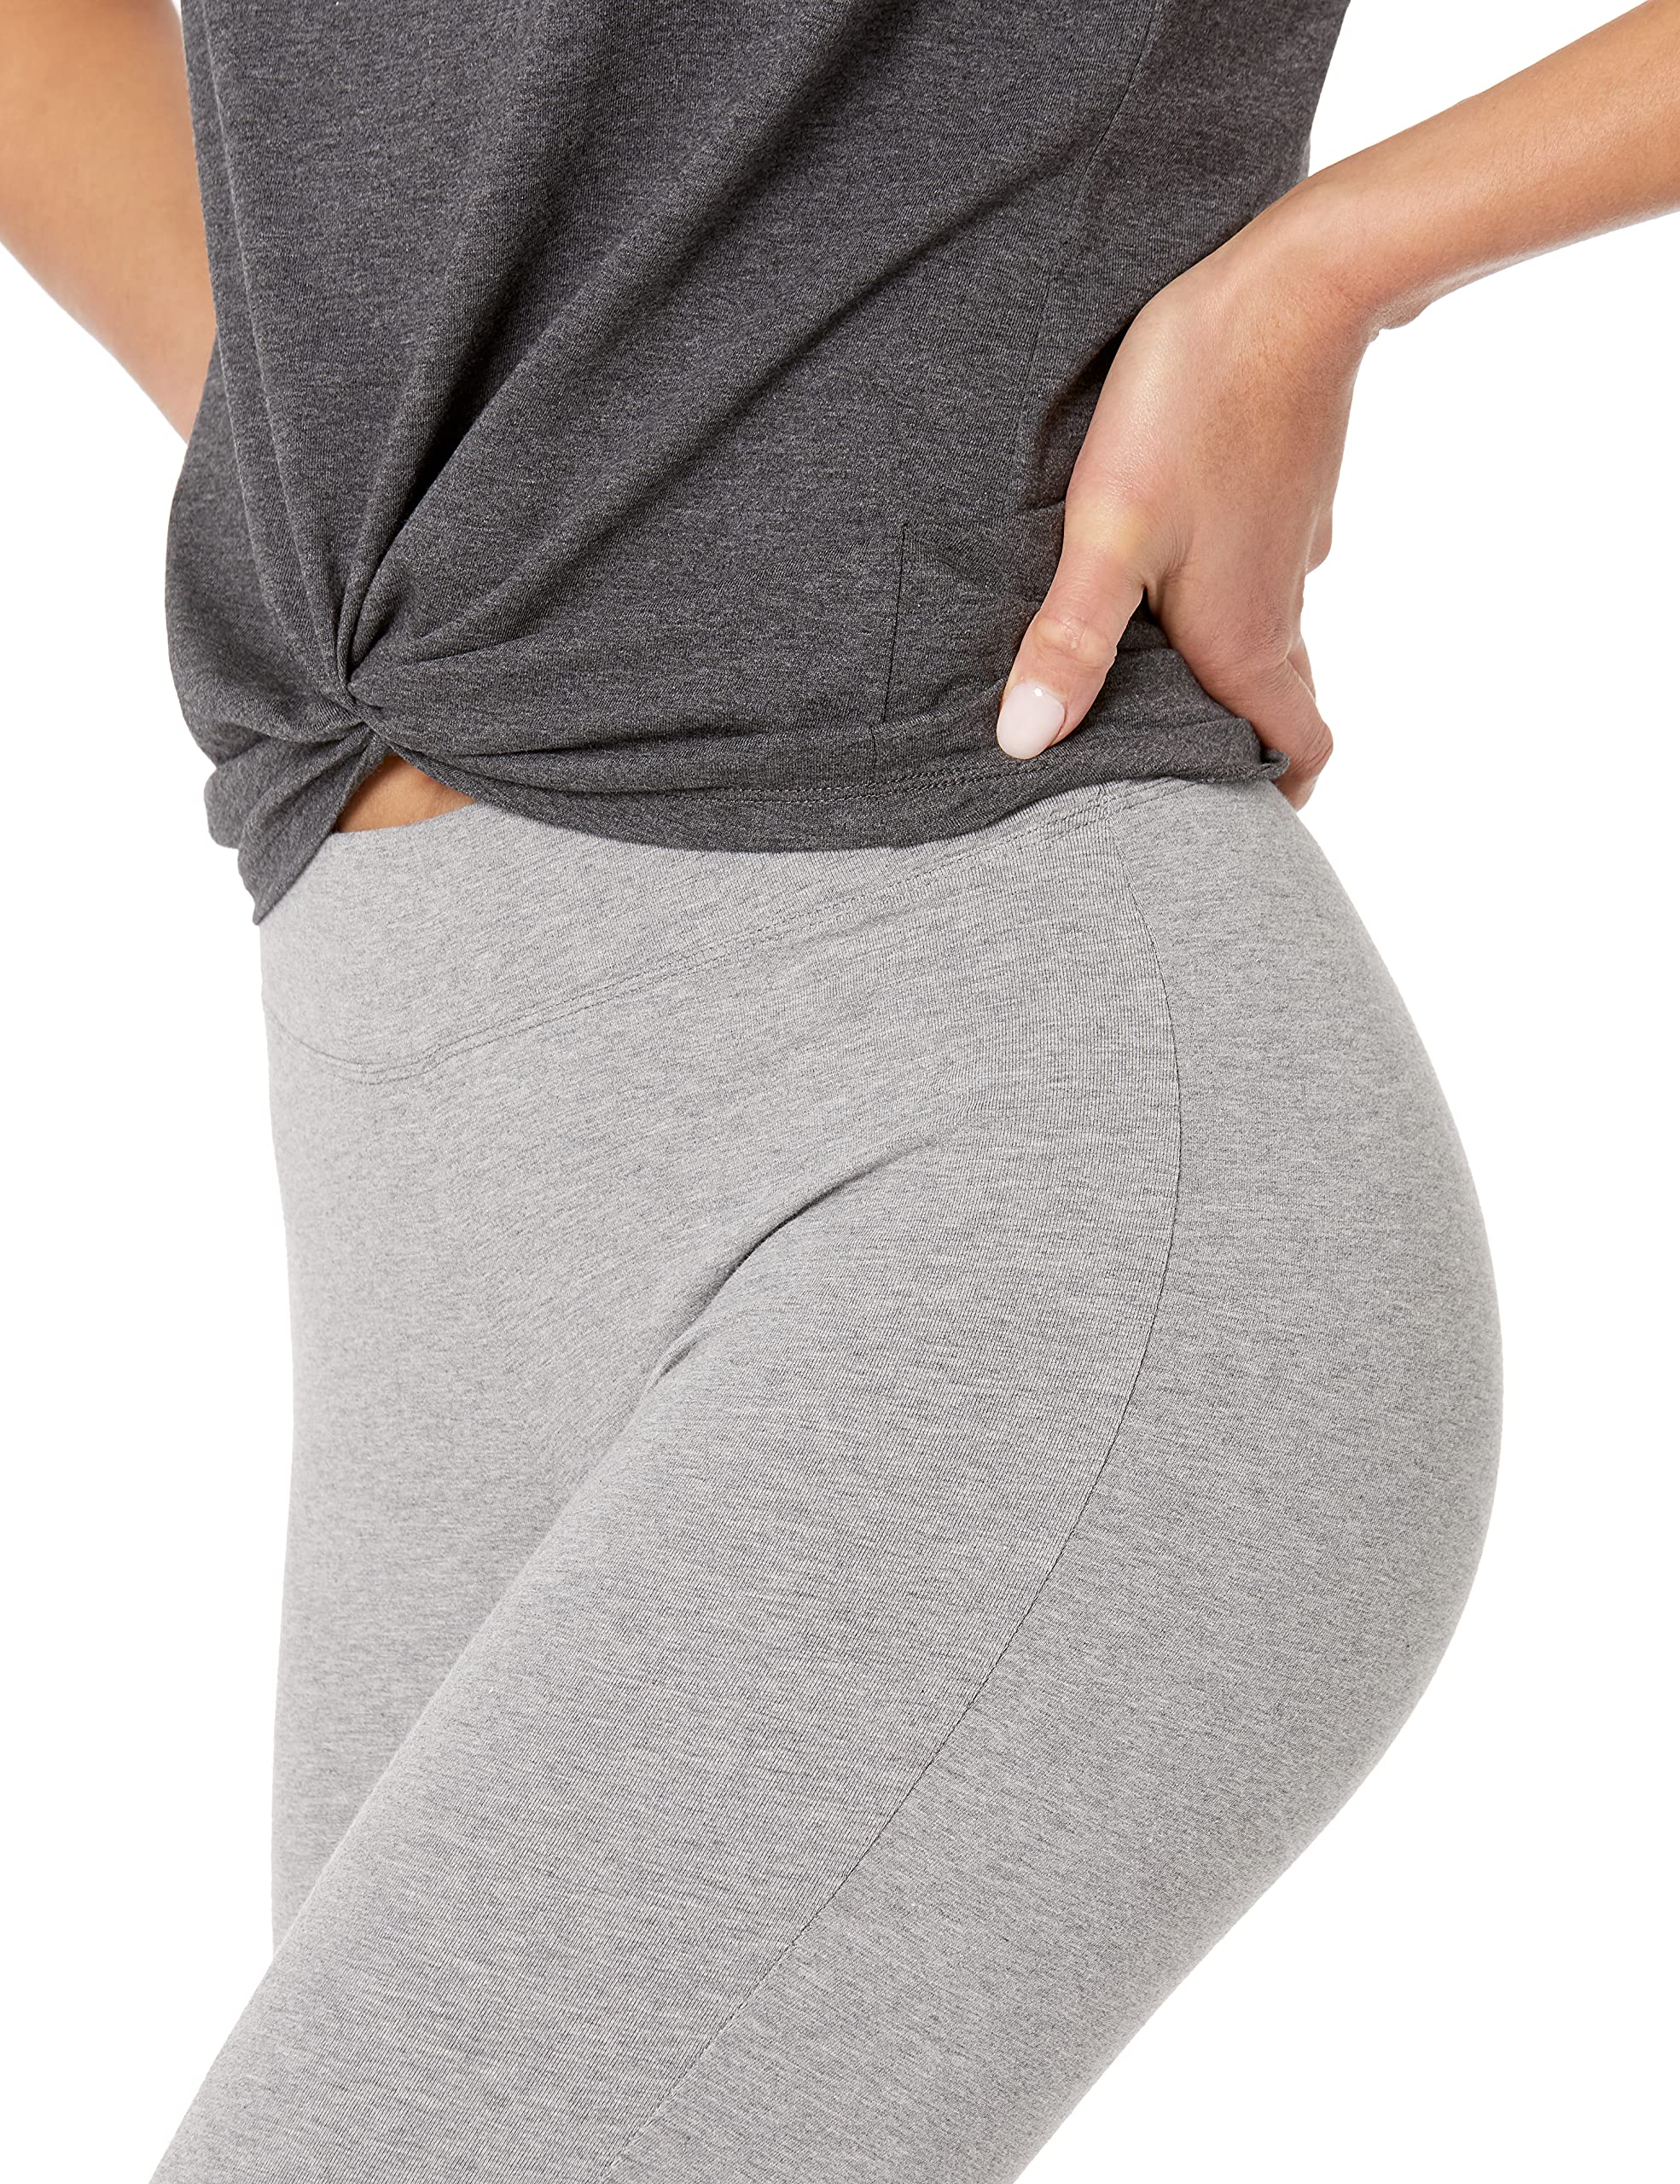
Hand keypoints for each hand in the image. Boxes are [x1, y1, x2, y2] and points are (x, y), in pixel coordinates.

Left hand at [996, 203, 1374, 807]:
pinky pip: (1254, 568)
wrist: (1294, 282)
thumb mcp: (1111, 531)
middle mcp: (1277, 606)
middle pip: (1273, 706)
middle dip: (1227, 743)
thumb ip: (1071, 639)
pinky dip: (1217, 592)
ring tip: (1134, 666)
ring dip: (1214, 665)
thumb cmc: (1196, 406)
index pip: (1300, 753)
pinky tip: (1157, 564)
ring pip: (1260, 635)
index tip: (1221, 819)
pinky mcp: (1283, 493)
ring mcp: (1287, 547)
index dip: (1273, 798)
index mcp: (1244, 641)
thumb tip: (1025, 743)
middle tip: (1155, 757)